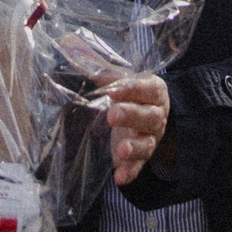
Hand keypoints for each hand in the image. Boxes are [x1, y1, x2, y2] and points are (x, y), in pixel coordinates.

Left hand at [103, 72, 170, 186]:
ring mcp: (150, 139)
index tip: (114, 90)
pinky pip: (138, 167)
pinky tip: (119, 177)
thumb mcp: (121, 81)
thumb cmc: (130, 94)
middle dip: (132, 116)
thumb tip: (74, 53)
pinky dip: (130, 173)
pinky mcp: (141, 158)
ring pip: (147, 144)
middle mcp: (157, 116)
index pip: (148, 89)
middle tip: (112, 115)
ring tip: (121, 150)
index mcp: (154, 93)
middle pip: (150, 117)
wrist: (145, 115)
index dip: (134, 89)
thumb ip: (102, 71)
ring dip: (134, 148)